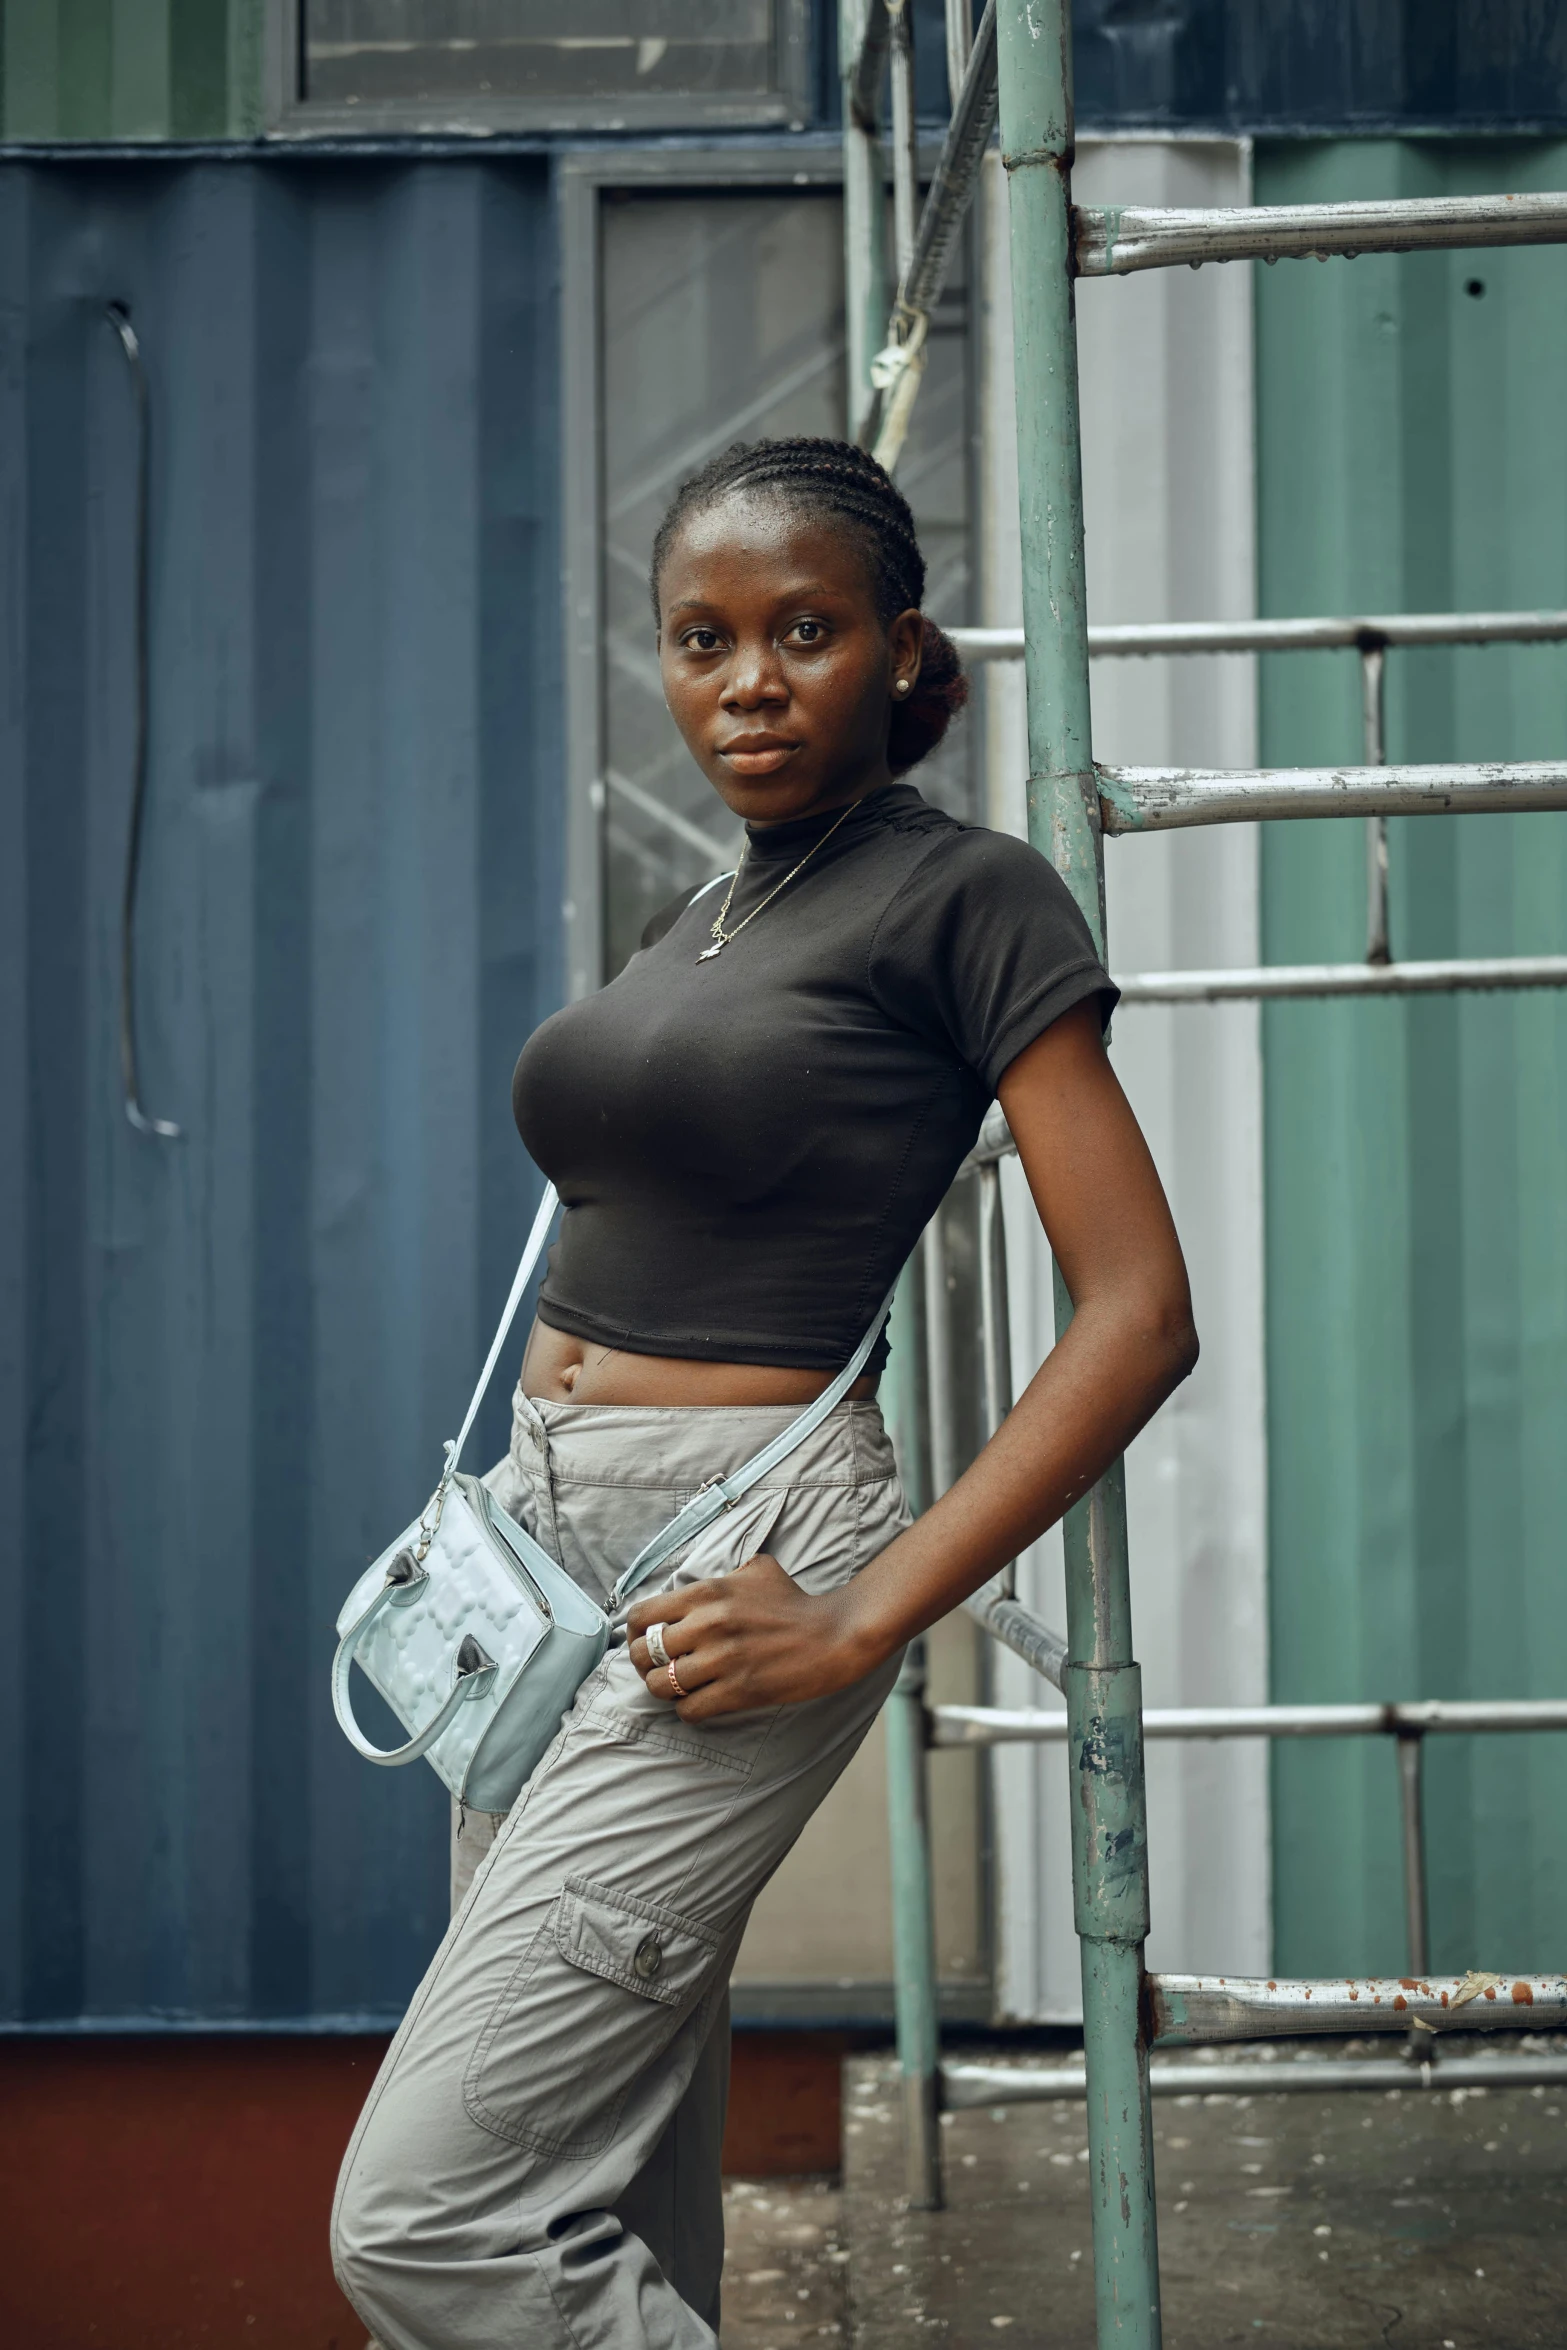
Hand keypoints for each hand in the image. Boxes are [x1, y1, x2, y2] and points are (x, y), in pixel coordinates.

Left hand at [626, 1553, 876, 1719]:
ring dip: (664, 1690)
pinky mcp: (738, 1691)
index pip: (642, 1615)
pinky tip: (700, 1701)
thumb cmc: (794, 1602)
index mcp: (707, 1593)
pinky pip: (689, 1710)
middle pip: (644, 1654)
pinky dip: (688, 1710)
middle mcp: (708, 1624)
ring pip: (660, 1686)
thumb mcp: (757, 1570)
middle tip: (659, 1667)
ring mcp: (722, 1660)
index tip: (644, 1640)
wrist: (832, 1636)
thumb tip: (694, 1583)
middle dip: (645, 1664)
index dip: (634, 1632)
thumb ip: (722, 1573)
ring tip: (678, 1687)